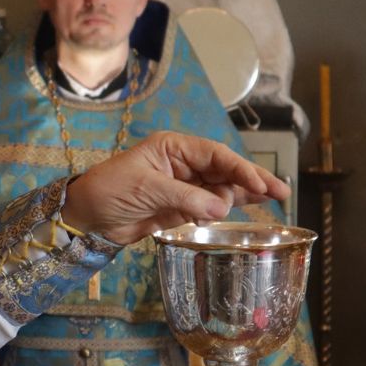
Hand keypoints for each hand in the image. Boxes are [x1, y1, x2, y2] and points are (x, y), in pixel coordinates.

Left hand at [58, 131, 289, 245]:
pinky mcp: (180, 207)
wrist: (85, 216)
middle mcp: (182, 164)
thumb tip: (221, 207)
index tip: (259, 184)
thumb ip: (185, 198)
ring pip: (222, 188)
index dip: (240, 169)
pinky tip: (247, 209)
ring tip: (273, 200)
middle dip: (252, 180)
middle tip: (280, 191)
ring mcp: (183, 186)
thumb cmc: (108, 190)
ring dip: (244, 195)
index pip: (215, 155)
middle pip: (225, 170)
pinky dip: (228, 208)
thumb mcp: (146, 189)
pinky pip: (210, 205)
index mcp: (173, 148)